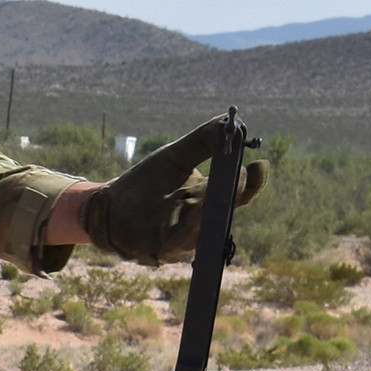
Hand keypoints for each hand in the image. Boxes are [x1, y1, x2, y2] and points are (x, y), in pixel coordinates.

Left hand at [76, 115, 265, 263]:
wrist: (110, 207)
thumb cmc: (146, 183)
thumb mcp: (174, 157)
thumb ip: (201, 141)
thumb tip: (227, 121)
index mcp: (207, 200)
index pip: (236, 195)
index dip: (251, 183)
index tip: (260, 164)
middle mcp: (199, 222)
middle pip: (222, 211)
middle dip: (235, 194)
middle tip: (242, 175)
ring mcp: (182, 239)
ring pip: (203, 226)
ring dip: (212, 208)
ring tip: (222, 188)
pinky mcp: (160, 248)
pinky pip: (179, 239)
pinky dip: (190, 225)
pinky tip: (195, 208)